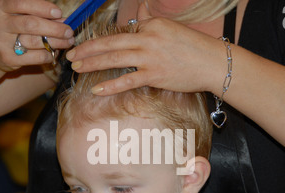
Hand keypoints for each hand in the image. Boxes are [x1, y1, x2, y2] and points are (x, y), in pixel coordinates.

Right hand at [0, 0, 74, 71]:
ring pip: (35, 41)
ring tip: (67, 42)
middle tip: (69, 31)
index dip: (43, 7)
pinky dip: (48, 55)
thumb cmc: (11, 29)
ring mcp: (2, 41)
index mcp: (2, 6)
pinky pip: (35, 57)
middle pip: (31, 24)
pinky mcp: (8, 58)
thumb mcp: (18, 15)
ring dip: (56, 42)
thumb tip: (63, 20)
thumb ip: (37, 15)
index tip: (59, 13)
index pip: (23, 3)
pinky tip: (53, 53)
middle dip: (54, 28)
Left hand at [66, 2, 223, 94]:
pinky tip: (96, 88)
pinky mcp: (155, 75)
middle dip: (87, 49)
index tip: (88, 48)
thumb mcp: (171, 29)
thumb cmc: (195, 48)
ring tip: (76, 68)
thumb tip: (141, 11)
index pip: (121, 33)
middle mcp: (148, 38)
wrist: (214, 63)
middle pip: (110, 43)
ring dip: (92, 63)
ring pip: (114, 59)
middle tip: (71, 55)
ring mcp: (150, 57)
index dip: (102, 41)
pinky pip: (127, 80)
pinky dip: (110, 85)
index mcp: (151, 25)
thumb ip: (152, 22)